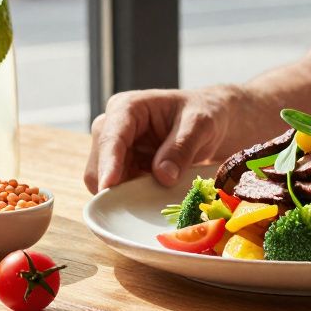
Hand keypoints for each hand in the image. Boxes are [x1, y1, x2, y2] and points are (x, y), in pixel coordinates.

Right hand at [83, 87, 234, 192]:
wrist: (211, 120)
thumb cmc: (204, 113)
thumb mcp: (200, 125)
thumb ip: (181, 147)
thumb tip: (163, 176)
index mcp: (127, 108)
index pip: (111, 137)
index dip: (108, 163)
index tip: (109, 186)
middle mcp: (112, 127)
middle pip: (99, 164)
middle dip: (116, 185)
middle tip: (143, 202)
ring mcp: (115, 149)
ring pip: (105, 181)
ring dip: (124, 194)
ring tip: (155, 195)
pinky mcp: (123, 168)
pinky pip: (118, 189)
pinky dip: (131, 197)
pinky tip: (152, 195)